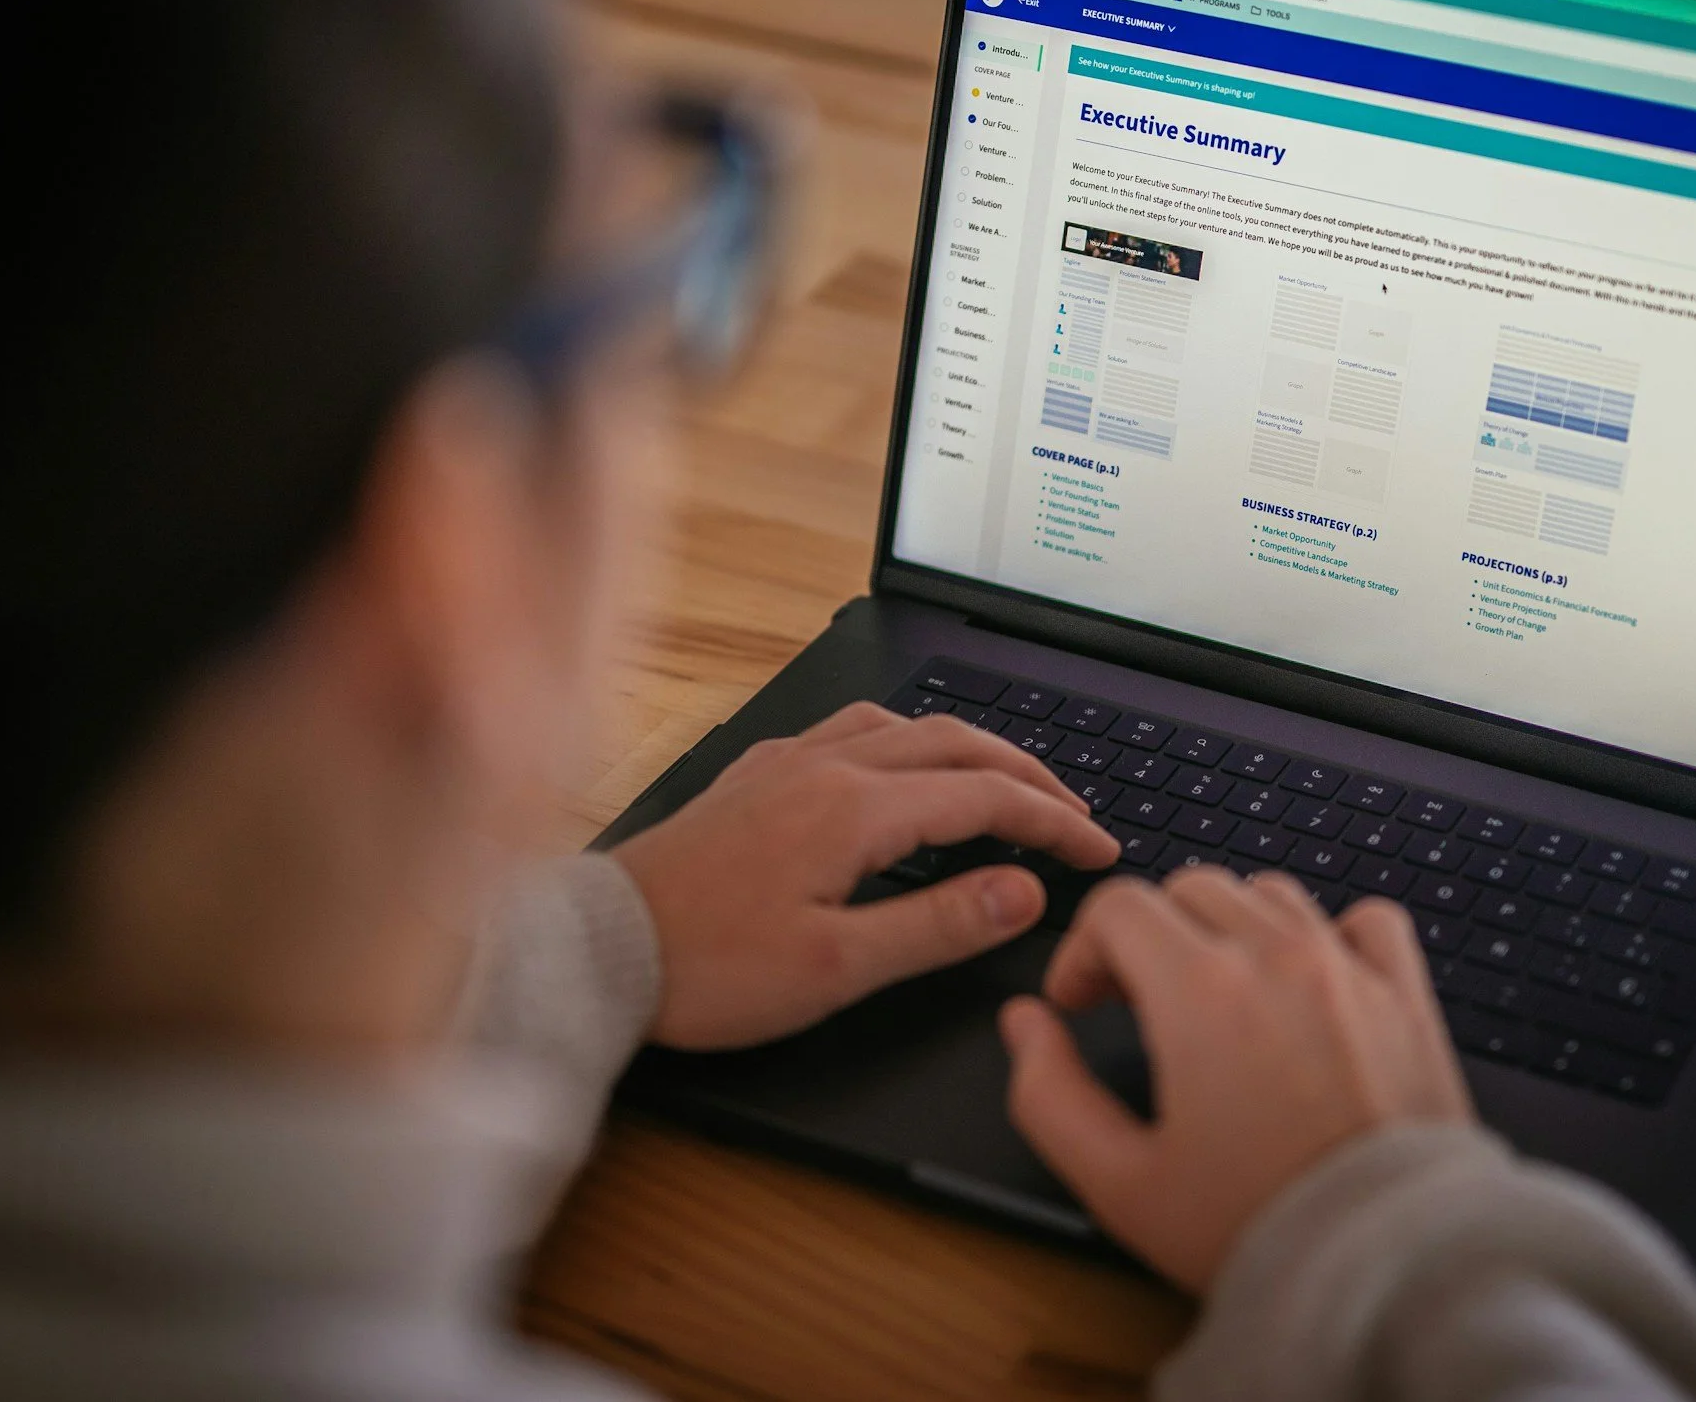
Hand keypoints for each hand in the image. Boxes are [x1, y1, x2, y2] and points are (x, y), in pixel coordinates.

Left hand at [615, 702, 1117, 1048]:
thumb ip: (939, 925)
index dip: (1054, 823)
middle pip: (955, 744)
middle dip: (1027, 775)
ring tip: (1006, 784)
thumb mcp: (838, 967)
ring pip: (904, 726)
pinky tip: (902, 771)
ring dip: (969, 749)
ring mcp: (784, 764)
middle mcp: (823, 767)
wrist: (596, 951)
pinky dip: (906, 743)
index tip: (1098, 851)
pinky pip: (851, 732)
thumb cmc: (706, 968)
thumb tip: (1022, 890)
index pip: (986, 798)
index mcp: (854, 809)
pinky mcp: (754, 778)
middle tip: (1074, 815)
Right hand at [999, 867, 1471, 1292]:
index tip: (1080, 1002)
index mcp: (1199, 991)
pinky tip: (1311, 985)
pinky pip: (1364, 921)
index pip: (1118, 906)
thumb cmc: (1258, 1231)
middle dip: (1148, 935)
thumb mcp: (1119, 1184)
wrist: (1386, 1270)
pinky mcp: (1406, 997)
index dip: (1081, 949)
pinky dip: (1329, 935)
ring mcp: (1348, 970)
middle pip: (1189, 889)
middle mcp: (1276, 959)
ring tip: (1218, 995)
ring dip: (1229, 928)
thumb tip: (1025, 1027)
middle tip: (1138, 1003)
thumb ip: (1048, 1095)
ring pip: (1270, 895)